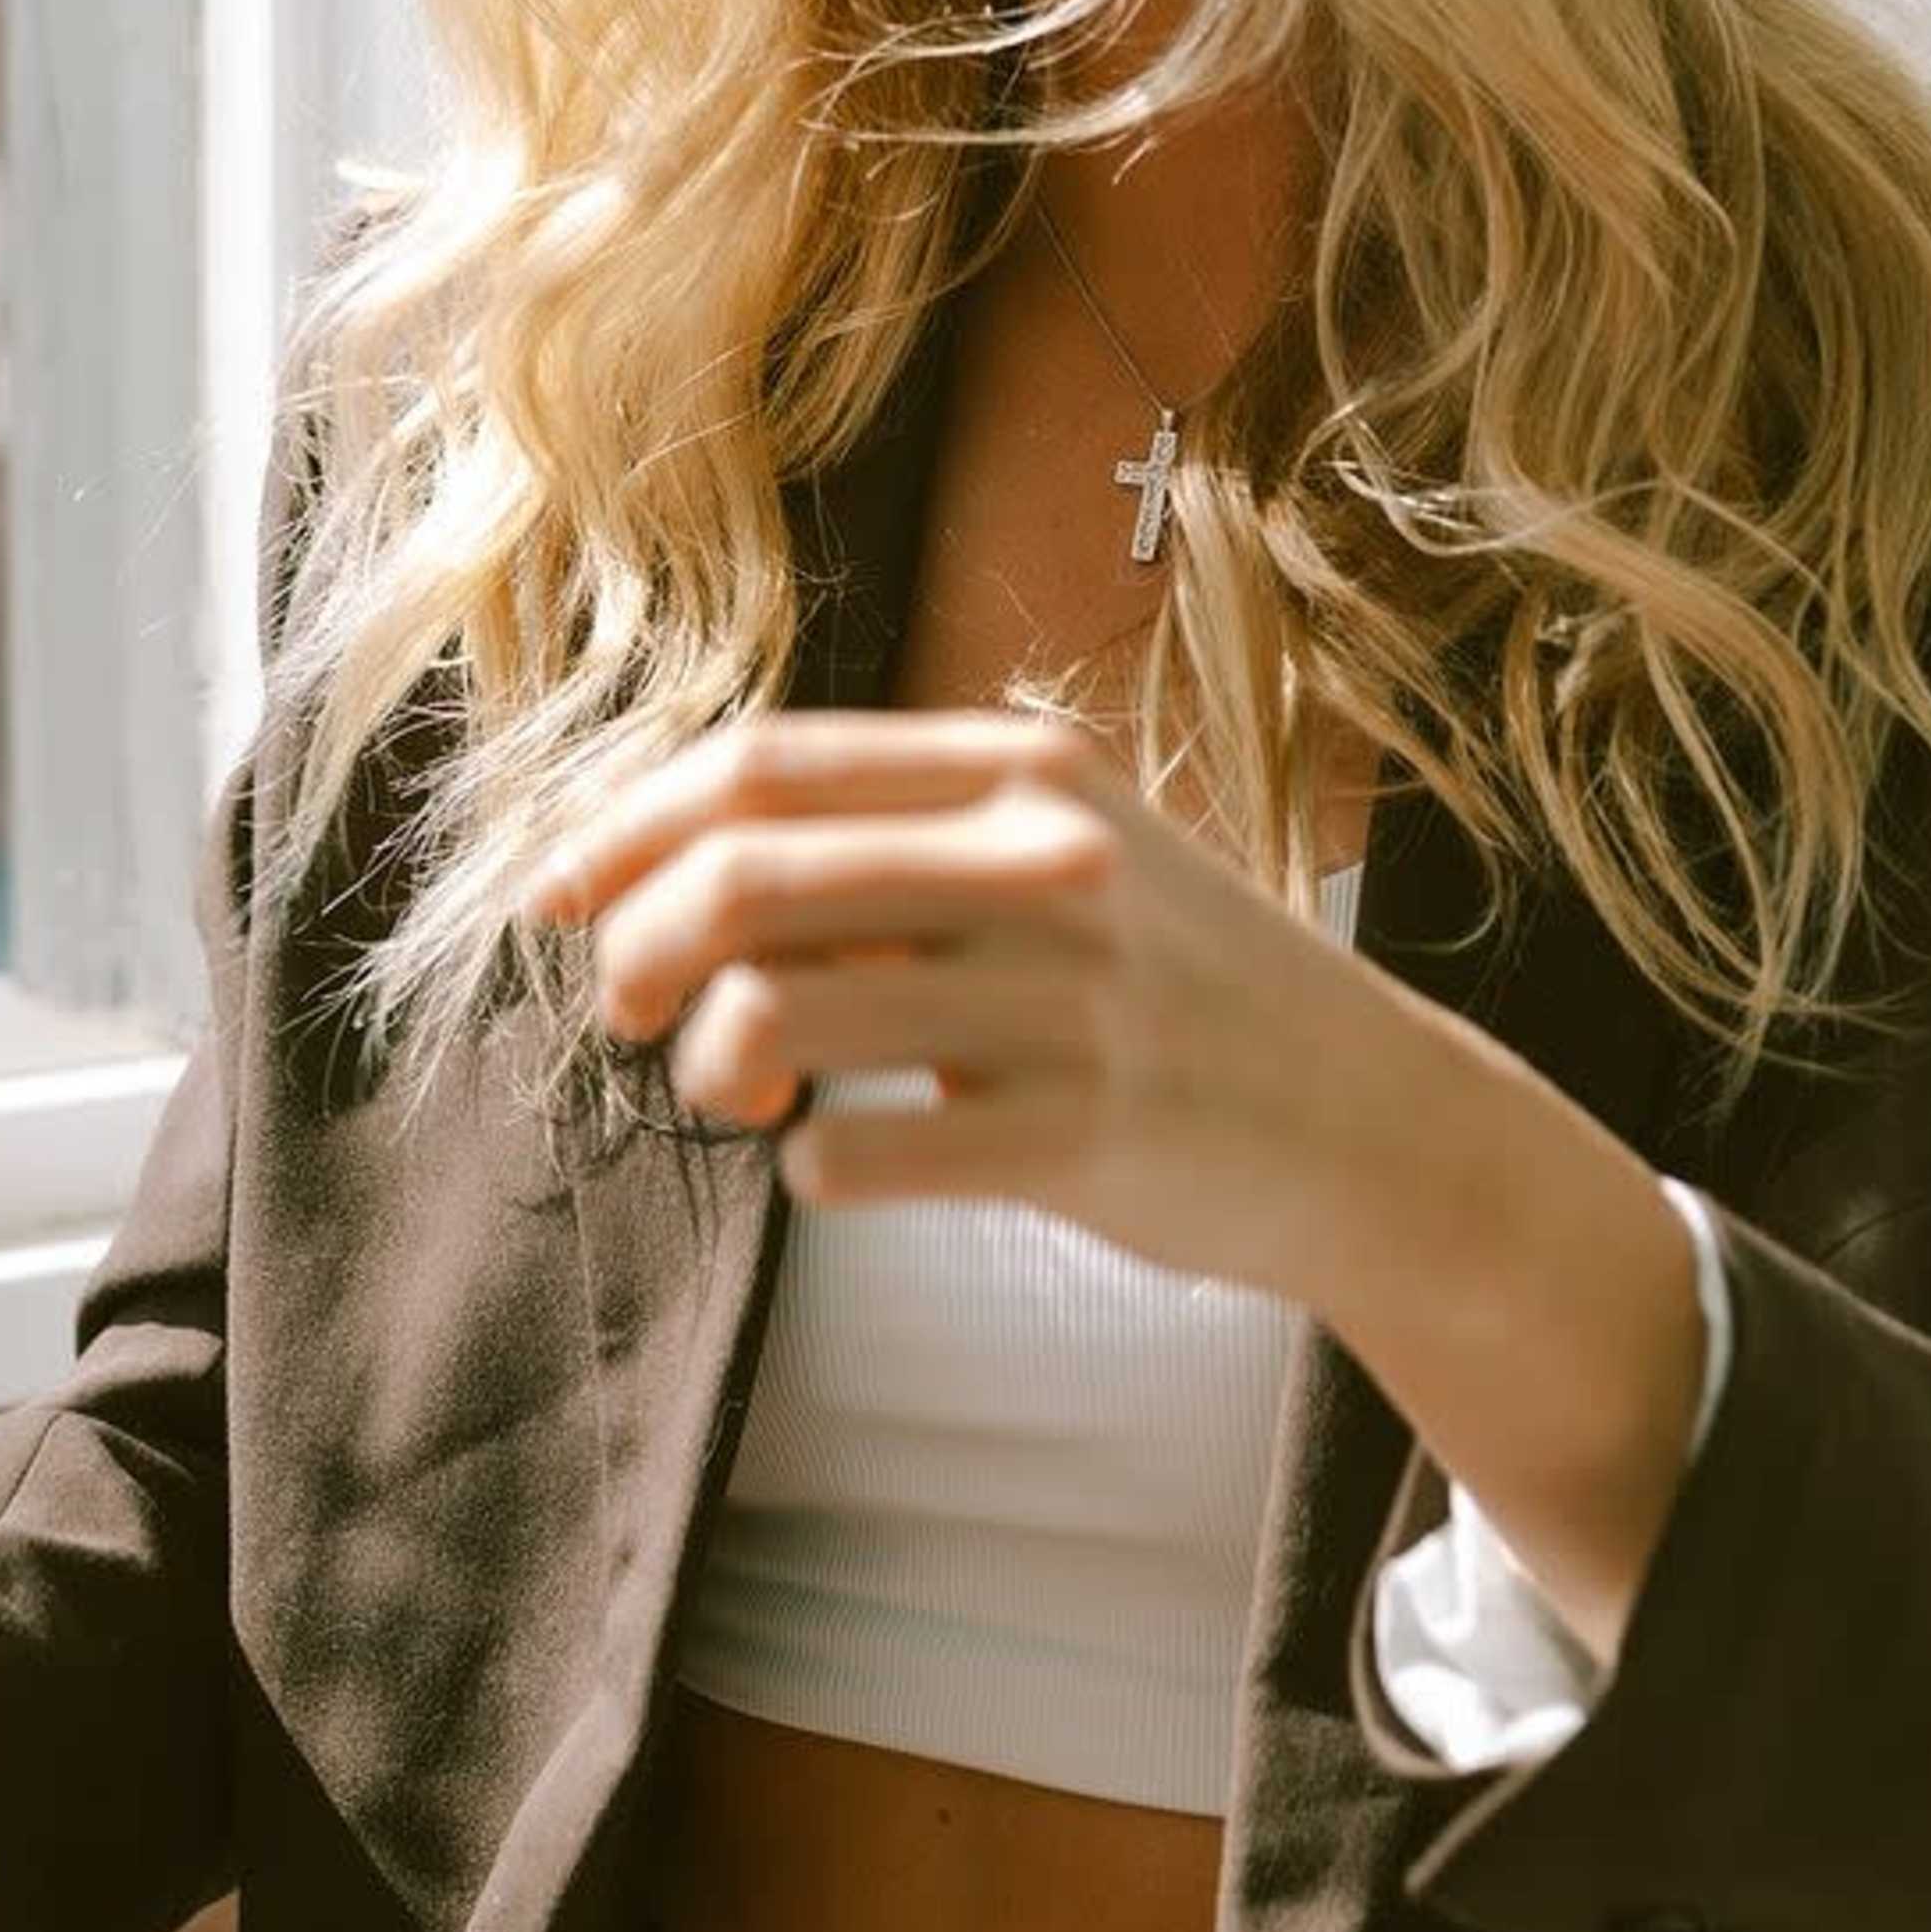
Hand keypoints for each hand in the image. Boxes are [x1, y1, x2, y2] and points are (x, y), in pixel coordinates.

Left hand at [522, 707, 1473, 1305]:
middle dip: (630, 945)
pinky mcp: (1080, 1132)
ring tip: (741, 1094)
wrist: (1377, 1125)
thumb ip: (899, 849)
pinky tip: (839, 1163)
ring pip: (773, 1011)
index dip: (623, 824)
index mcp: (1022, 770)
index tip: (553, 892)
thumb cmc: (1181, 991)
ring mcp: (1068, 997)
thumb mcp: (1065, 862)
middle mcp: (1045, 859)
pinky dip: (806, 1167)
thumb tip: (675, 868)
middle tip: (616, 1008)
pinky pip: (857, 1152)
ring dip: (704, 1065)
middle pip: (743, 874)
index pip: (763, 763)